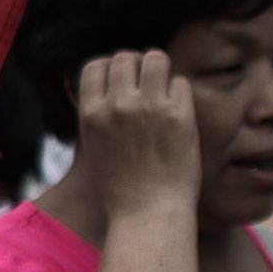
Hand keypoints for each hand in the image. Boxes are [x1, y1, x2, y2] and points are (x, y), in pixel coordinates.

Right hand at [70, 49, 201, 228]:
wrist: (149, 214)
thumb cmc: (123, 187)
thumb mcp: (95, 147)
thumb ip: (99, 114)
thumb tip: (111, 85)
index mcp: (91, 114)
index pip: (96, 65)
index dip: (110, 70)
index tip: (122, 83)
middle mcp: (117, 105)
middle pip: (125, 57)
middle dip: (137, 67)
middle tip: (148, 86)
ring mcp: (149, 108)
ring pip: (156, 58)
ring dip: (161, 69)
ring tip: (165, 89)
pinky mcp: (178, 115)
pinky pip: (181, 82)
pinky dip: (181, 93)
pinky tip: (179, 113)